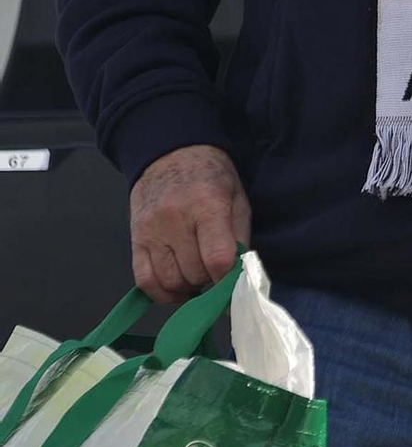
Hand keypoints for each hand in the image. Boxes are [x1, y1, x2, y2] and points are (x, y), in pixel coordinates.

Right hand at [130, 145, 251, 303]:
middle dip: (210, 281)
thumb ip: (239, 237)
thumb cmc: (210, 176)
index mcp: (206, 206)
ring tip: (198, 276)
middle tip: (216, 273)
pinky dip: (163, 293)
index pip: (217, 258)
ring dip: (188, 288)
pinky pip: (145, 281)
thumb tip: (240, 276)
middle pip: (194, 273)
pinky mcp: (136, 240)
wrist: (169, 154)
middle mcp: (175, 220)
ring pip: (170, 282)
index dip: (228, 280)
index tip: (234, 287)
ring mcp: (151, 231)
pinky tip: (177, 287)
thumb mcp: (237, 198)